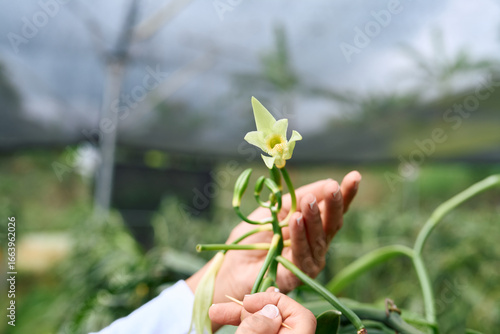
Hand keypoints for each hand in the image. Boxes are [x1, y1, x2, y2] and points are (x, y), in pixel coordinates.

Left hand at [186, 171, 360, 330]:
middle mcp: (317, 243)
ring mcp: (311, 260)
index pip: (333, 208)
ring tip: (309, 202)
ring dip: (315, 218)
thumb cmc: (255, 235)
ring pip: (320, 239)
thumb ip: (298, 197)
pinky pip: (303, 255)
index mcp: (313, 225)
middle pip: (333, 223)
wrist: (233, 264)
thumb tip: (327, 182)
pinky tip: (297, 220)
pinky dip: (301, 236)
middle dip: (335, 205)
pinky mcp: (299, 275)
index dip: (346, 194)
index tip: (355, 176)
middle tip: (333, 188)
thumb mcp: (276, 208)